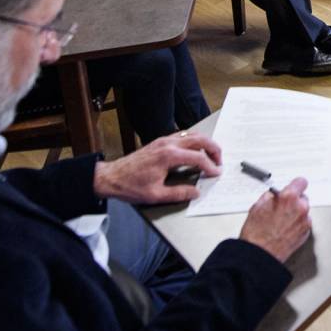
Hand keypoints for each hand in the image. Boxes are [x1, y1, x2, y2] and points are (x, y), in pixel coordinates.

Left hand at [92, 132, 222, 204]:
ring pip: (191, 135)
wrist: (111, 177)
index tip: (215, 173)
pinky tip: (194, 151)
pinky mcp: (159, 142)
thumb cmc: (130, 186)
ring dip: (204, 143)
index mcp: (168, 156)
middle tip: (219, 160)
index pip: (198, 157)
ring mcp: (163, 141)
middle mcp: (167, 144)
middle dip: (213, 148)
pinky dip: (193, 141)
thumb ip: (179, 193)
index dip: (210, 166)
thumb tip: (196, 192)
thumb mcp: (156, 195)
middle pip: (199, 139)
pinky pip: (182, 136)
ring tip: (210, 155)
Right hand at [239, 176, 312, 261]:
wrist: (259, 254)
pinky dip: (297, 224)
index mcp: (288, 197)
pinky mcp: (306, 233)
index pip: (301, 182)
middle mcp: (300, 208)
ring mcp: (305, 221)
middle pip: (303, 197)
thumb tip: (275, 194)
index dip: (295, 185)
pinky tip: (285, 229)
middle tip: (282, 208)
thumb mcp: (257, 206)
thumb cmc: (256, 234)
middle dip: (294, 201)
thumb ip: (271, 196)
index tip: (293, 187)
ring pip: (303, 211)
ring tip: (281, 222)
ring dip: (296, 213)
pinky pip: (303, 223)